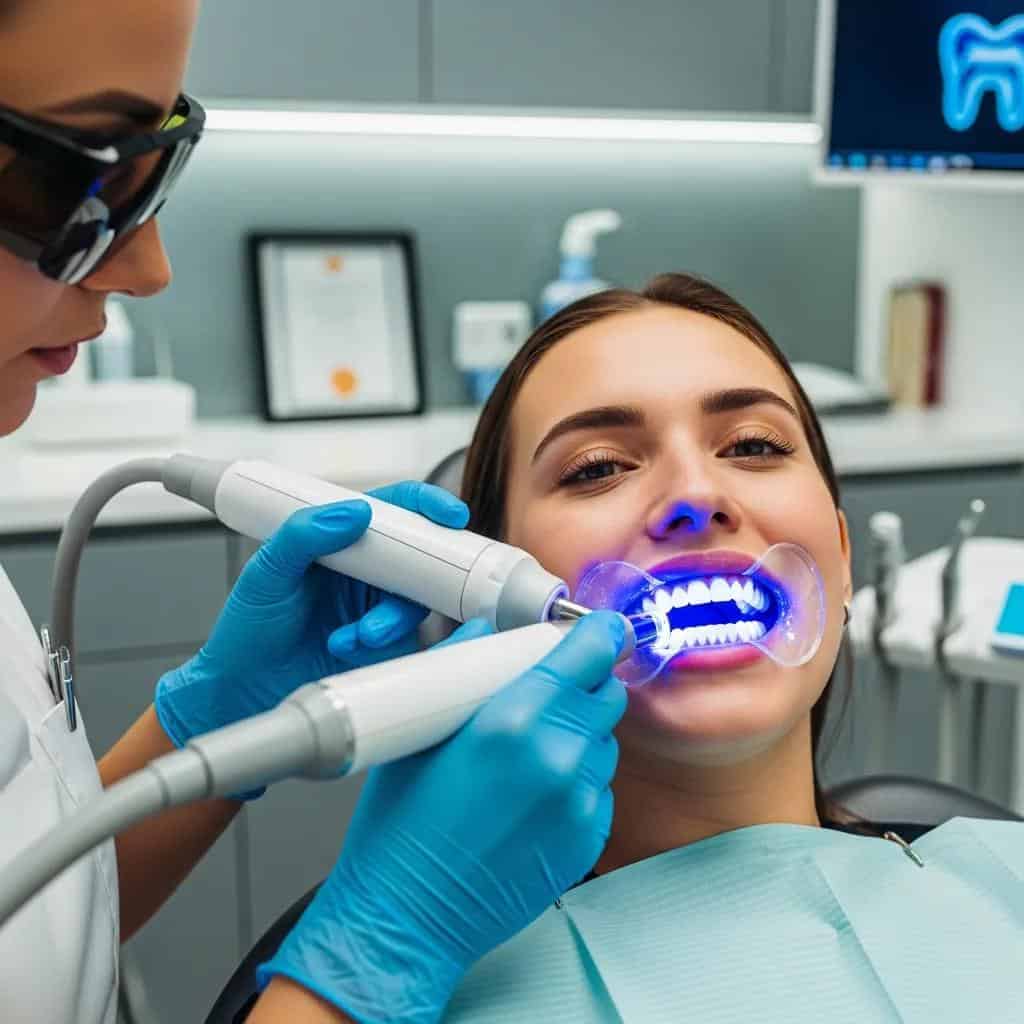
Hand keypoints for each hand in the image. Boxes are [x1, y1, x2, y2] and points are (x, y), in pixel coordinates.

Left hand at [155, 481, 468, 757]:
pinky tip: (350, 648)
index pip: (391, 511)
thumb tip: (355, 511)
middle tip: (403, 590)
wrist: (242, 693)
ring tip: (358, 636)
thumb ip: (302, 535)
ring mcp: (377, 609)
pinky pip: (407, 640)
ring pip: (414, 603)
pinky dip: (386, 644)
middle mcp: (366, 572)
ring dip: (392, 618)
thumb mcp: (266, 574)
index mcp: (340, 540)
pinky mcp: (385, 648)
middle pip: (418, 558)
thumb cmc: (248, 631)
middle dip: (421, 575)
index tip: (446, 516)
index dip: (424, 507)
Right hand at [258, 611, 627, 1023]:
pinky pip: (600, 790)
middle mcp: (558, 756)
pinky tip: (534, 797)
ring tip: (531, 754)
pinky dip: (578, 782)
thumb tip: (484, 631)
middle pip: (606, 695)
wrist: (407, 916)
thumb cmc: (401, 825)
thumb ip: (459, 670)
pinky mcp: (588, 840)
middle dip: (584, 686)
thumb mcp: (419, 732)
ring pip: (604, 743)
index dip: (599, 634)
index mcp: (514, 719)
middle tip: (550, 693)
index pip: (588, 654)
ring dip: (580, 735)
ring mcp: (579, 802)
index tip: (600, 630)